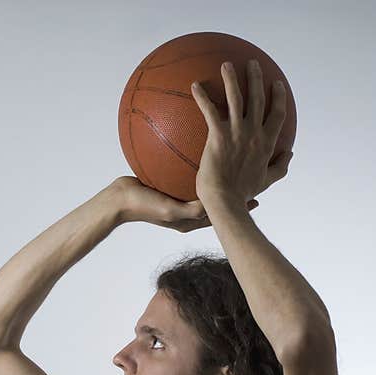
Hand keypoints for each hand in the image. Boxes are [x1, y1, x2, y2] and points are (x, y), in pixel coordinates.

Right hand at [109, 175, 258, 231]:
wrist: (117, 202)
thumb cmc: (142, 207)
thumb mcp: (170, 210)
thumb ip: (191, 209)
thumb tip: (213, 206)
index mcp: (189, 220)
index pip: (219, 215)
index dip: (237, 206)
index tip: (258, 197)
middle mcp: (186, 211)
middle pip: (214, 201)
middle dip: (232, 193)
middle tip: (251, 179)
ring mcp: (177, 200)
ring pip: (202, 189)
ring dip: (216, 181)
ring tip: (232, 166)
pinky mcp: (168, 188)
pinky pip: (187, 177)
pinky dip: (196, 168)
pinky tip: (200, 152)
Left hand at [190, 58, 292, 206]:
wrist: (225, 200)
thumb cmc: (243, 194)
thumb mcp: (267, 180)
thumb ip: (280, 166)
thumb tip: (291, 154)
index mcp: (267, 142)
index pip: (277, 113)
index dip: (278, 97)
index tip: (277, 84)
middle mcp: (254, 132)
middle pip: (258, 98)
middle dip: (256, 78)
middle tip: (252, 64)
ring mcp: (237, 132)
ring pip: (237, 97)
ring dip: (232, 78)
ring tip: (226, 65)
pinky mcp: (218, 135)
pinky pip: (210, 110)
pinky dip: (202, 96)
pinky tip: (194, 85)